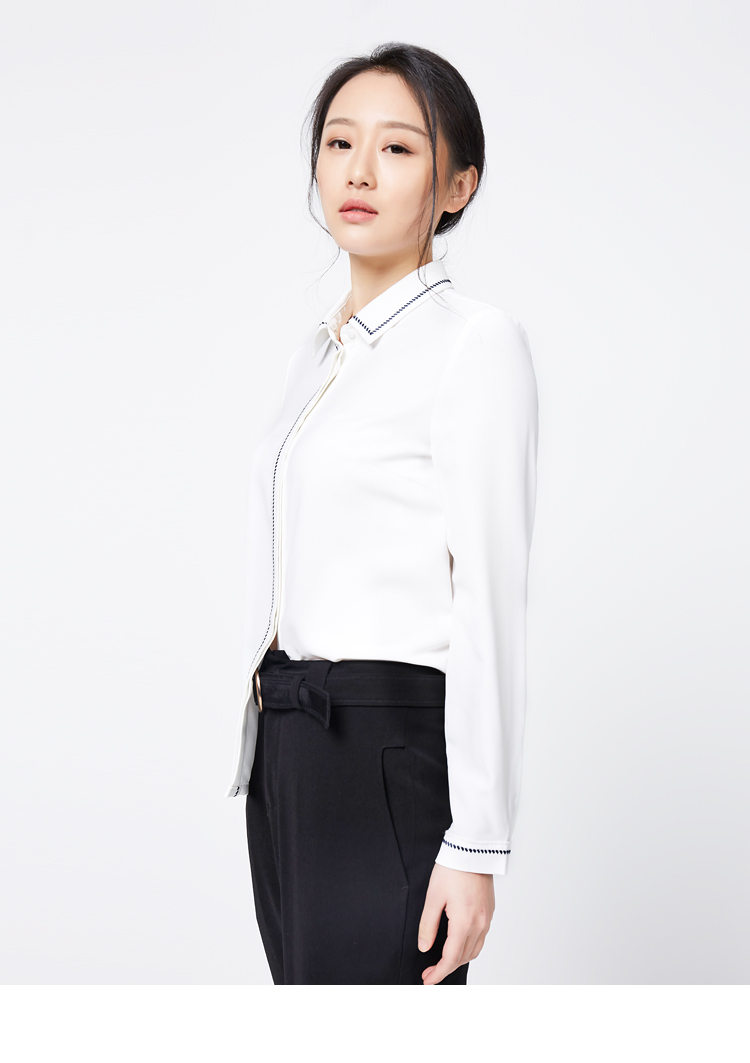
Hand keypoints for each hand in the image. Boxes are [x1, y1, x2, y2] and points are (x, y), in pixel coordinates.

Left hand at [418, 862, 494, 984]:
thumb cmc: (452, 869)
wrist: (472, 850)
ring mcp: (487, 918)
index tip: (427, 980)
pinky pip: (481, 938)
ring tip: (442, 961)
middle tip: (430, 972)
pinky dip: (469, 947)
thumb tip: (424, 947)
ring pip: (474, 950)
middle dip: (446, 968)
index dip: (438, 973)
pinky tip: (458, 943)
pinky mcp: (489, 911)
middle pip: (463, 957)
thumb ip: (428, 925)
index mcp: (464, 922)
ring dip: (458, 959)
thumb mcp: (433, 897)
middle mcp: (480, 924)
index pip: (451, 958)